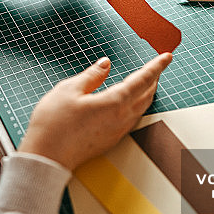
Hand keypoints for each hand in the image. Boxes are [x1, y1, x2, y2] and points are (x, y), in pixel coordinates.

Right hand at [18, 53, 172, 170]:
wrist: (47, 157)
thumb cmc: (54, 124)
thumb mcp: (69, 90)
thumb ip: (91, 75)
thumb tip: (105, 65)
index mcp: (114, 102)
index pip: (142, 79)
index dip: (156, 66)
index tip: (166, 57)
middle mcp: (121, 118)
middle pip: (146, 95)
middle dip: (154, 79)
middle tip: (157, 68)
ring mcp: (117, 132)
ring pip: (140, 109)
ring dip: (146, 94)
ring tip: (146, 84)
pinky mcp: (110, 141)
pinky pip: (131, 119)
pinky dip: (136, 107)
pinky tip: (128, 105)